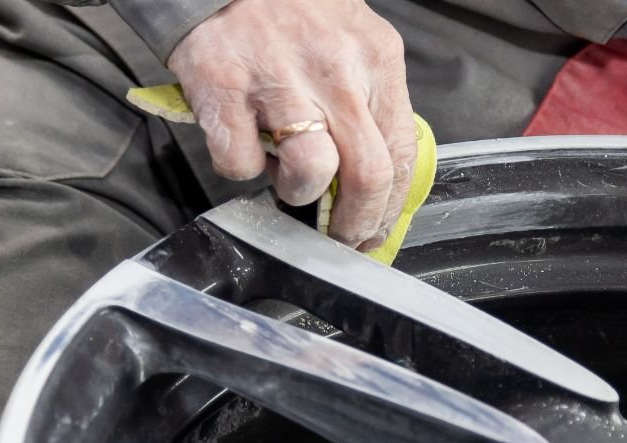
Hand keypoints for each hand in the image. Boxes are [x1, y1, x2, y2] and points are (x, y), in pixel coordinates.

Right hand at [168, 0, 414, 249]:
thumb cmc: (291, 13)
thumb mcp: (353, 43)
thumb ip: (370, 101)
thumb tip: (378, 180)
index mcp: (376, 59)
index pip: (402, 153)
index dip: (390, 207)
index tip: (376, 231)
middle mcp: (335, 69)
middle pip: (367, 174)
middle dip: (355, 223)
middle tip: (340, 237)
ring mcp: (279, 76)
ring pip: (311, 172)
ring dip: (297, 194)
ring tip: (287, 182)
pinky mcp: (223, 84)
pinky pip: (240, 161)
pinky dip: (242, 169)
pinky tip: (244, 146)